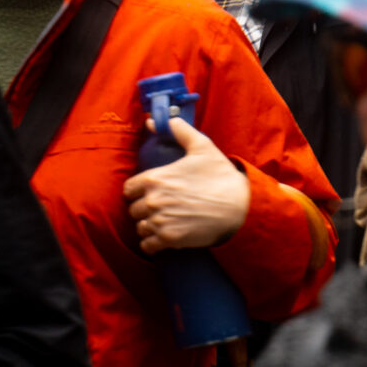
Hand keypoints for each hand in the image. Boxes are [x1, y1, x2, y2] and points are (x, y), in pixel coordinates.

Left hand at [123, 113, 249, 255]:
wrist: (238, 205)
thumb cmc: (219, 174)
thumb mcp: (201, 146)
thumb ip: (178, 131)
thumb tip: (153, 120)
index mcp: (155, 178)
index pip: (128, 189)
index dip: (137, 190)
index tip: (148, 191)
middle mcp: (153, 201)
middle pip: (133, 210)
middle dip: (144, 208)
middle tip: (159, 206)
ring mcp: (160, 222)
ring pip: (140, 228)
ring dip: (148, 225)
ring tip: (162, 221)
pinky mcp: (170, 240)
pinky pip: (148, 246)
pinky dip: (153, 243)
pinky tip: (162, 237)